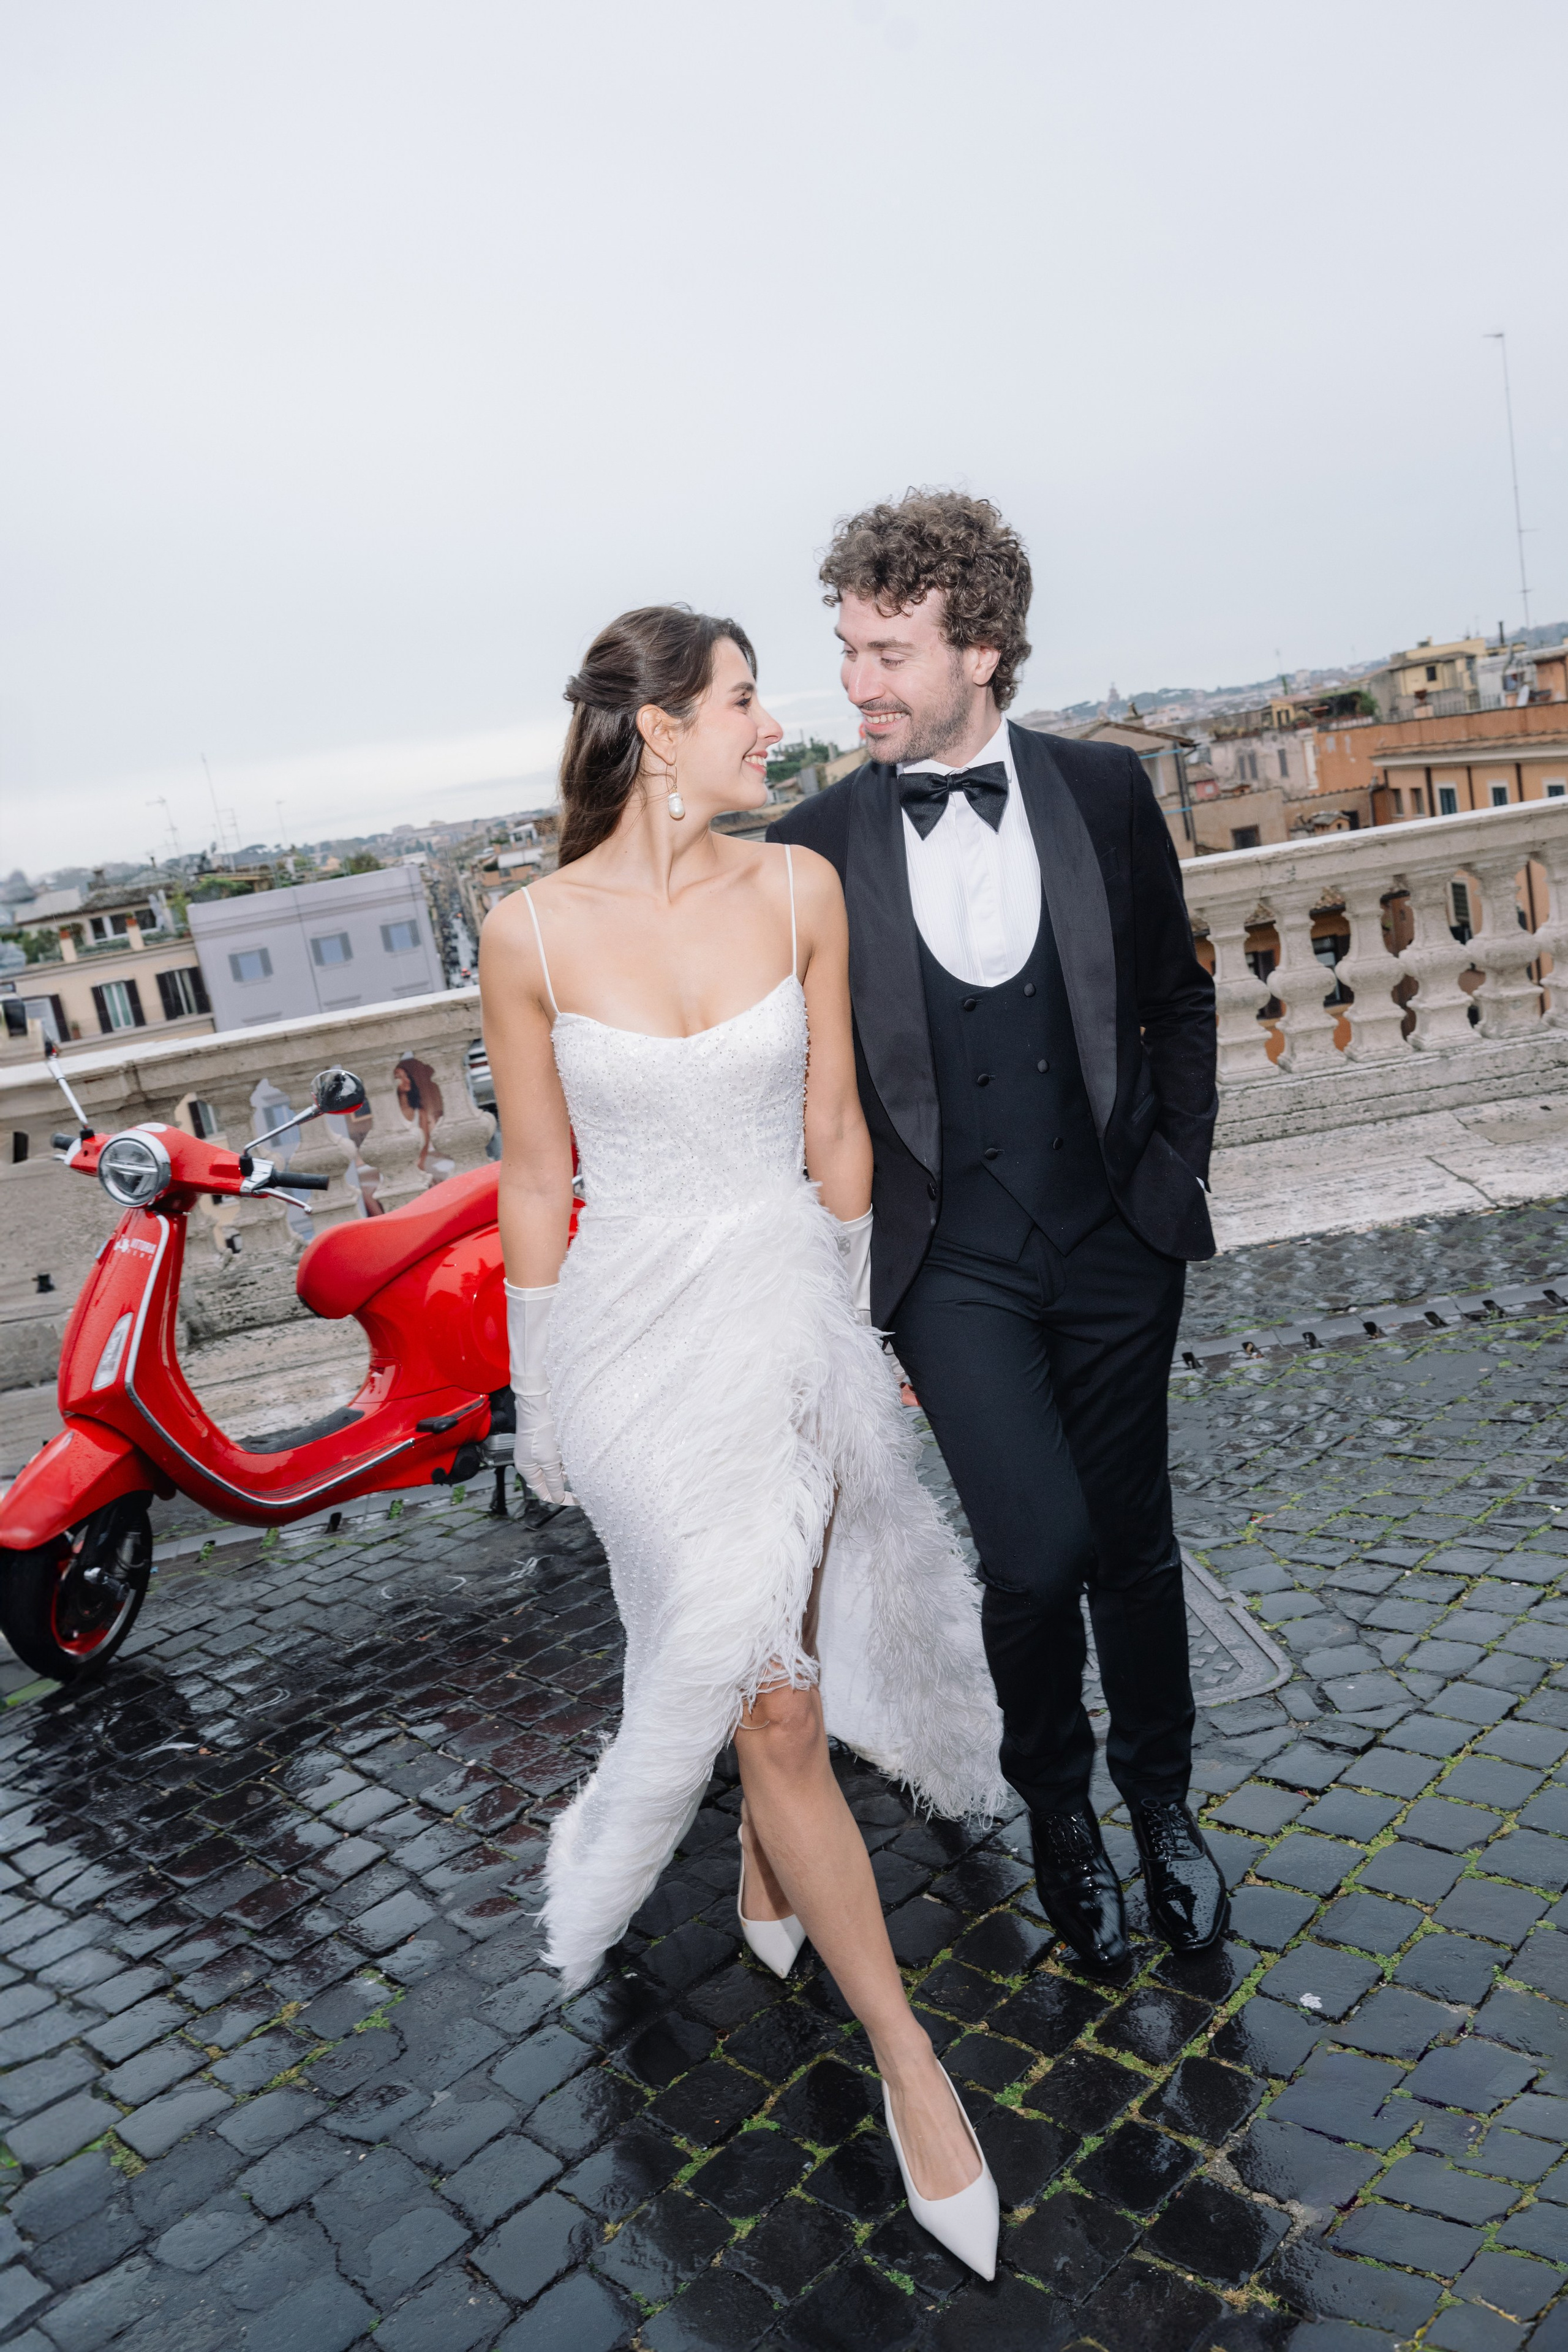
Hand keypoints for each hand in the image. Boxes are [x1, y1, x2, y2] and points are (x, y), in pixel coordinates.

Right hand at [514, 1389, 567, 1505]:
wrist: (540, 1404)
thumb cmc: (540, 1430)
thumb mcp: (549, 1461)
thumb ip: (554, 1480)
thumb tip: (556, 1497)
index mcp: (526, 1469)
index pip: (542, 1491)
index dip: (558, 1497)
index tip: (575, 1499)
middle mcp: (530, 1460)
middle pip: (549, 1478)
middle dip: (564, 1479)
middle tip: (578, 1476)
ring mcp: (537, 1449)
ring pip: (555, 1466)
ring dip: (565, 1465)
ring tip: (573, 1458)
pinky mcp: (544, 1439)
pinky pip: (556, 1454)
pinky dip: (565, 1455)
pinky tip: (571, 1449)